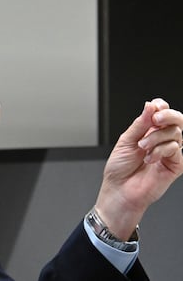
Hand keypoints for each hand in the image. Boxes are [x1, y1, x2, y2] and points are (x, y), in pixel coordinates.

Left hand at [95, 98, 182, 239]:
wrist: (119, 190)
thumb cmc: (119, 169)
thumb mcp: (126, 141)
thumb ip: (139, 124)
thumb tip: (150, 106)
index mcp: (148, 132)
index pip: (162, 113)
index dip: (161, 106)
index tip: (155, 106)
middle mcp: (161, 140)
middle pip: (176, 120)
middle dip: (167, 116)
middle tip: (155, 120)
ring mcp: (169, 152)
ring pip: (176, 133)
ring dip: (156, 137)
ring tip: (142, 147)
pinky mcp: (175, 165)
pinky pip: (175, 149)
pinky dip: (161, 150)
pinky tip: (149, 159)